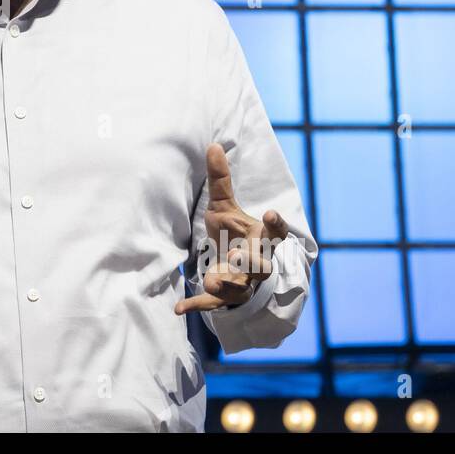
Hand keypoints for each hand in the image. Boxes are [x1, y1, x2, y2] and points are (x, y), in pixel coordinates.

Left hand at [175, 142, 288, 315]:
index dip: (275, 226)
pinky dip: (198, 306)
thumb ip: (221, 181)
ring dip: (227, 284)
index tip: (270, 214)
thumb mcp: (225, 207)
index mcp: (262, 239)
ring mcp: (244, 284)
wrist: (236, 270)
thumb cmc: (233, 234)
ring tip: (212, 279)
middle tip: (238, 255)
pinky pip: (215, 304)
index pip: (276, 233)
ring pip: (241, 288)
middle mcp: (257, 263)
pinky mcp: (226, 298)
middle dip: (251, 262)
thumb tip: (213, 145)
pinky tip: (179, 308)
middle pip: (261, 265)